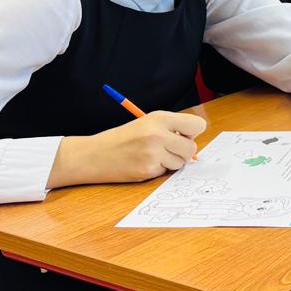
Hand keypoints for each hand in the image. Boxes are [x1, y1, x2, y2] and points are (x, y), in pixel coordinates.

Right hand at [48, 111, 206, 188]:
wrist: (93, 155)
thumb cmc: (122, 138)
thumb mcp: (146, 123)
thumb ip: (171, 128)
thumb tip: (194, 139)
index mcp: (159, 118)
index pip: (197, 125)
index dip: (192, 132)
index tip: (183, 135)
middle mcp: (158, 134)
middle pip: (192, 147)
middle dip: (183, 151)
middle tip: (168, 149)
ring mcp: (153, 153)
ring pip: (182, 162)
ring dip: (171, 162)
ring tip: (152, 155)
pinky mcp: (148, 169)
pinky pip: (166, 172)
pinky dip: (158, 169)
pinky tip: (143, 163)